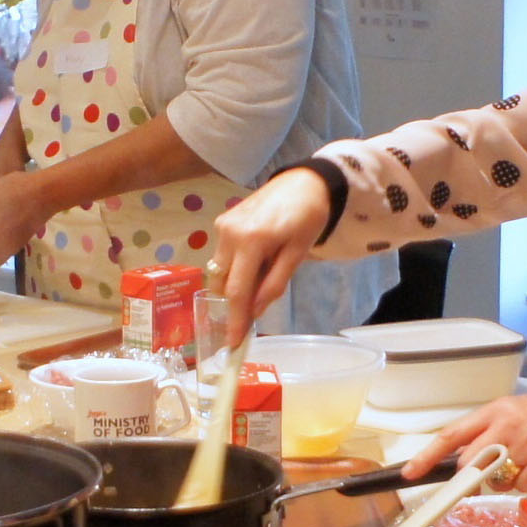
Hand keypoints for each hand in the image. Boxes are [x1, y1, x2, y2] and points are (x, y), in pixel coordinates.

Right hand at [207, 169, 333, 343]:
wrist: (304, 182)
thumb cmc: (307, 219)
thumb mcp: (297, 255)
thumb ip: (274, 284)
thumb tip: (253, 312)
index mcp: (251, 242)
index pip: (237, 292)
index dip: (234, 320)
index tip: (232, 344)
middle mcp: (229, 234)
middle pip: (223, 284)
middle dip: (234, 304)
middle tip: (251, 317)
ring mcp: (222, 226)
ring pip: (220, 271)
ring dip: (236, 285)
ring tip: (262, 278)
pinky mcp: (222, 222)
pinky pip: (223, 256)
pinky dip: (236, 268)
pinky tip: (256, 264)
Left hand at [402, 381, 526, 491]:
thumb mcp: (522, 415)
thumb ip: (495, 434)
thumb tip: (469, 461)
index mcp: (497, 410)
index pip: (451, 434)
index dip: (427, 456)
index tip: (409, 474)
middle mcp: (506, 425)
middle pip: (469, 463)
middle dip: (472, 479)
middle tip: (485, 482)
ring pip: (497, 479)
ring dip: (507, 481)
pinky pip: (523, 486)